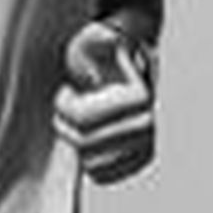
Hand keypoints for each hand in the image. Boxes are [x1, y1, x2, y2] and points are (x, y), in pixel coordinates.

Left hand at [53, 20, 156, 183]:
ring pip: (90, 163)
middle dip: (66, 124)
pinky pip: (100, 175)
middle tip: (66, 104)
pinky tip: (90, 136)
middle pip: (84, 144)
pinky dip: (87, 159)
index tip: (66, 89)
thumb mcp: (95, 36)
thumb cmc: (105, 49)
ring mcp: (146, 146)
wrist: (129, 63)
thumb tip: (108, 37)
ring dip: (76, 140)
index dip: (63, 105)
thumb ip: (98, 37)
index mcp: (140, 97)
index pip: (83, 119)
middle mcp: (148, 125)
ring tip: (79, 118)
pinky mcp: (139, 162)